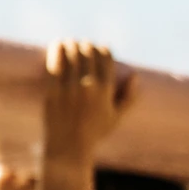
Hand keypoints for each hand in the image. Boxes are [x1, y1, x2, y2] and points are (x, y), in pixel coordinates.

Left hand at [42, 41, 135, 166]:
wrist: (68, 147)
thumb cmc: (94, 132)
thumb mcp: (117, 116)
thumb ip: (129, 96)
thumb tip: (135, 76)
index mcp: (105, 91)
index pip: (105, 58)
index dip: (103, 48)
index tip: (99, 47)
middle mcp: (88, 87)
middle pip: (87, 53)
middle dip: (86, 45)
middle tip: (82, 44)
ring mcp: (69, 88)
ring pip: (70, 55)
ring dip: (71, 44)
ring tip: (69, 42)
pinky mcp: (52, 91)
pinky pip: (55, 64)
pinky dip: (56, 50)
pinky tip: (57, 45)